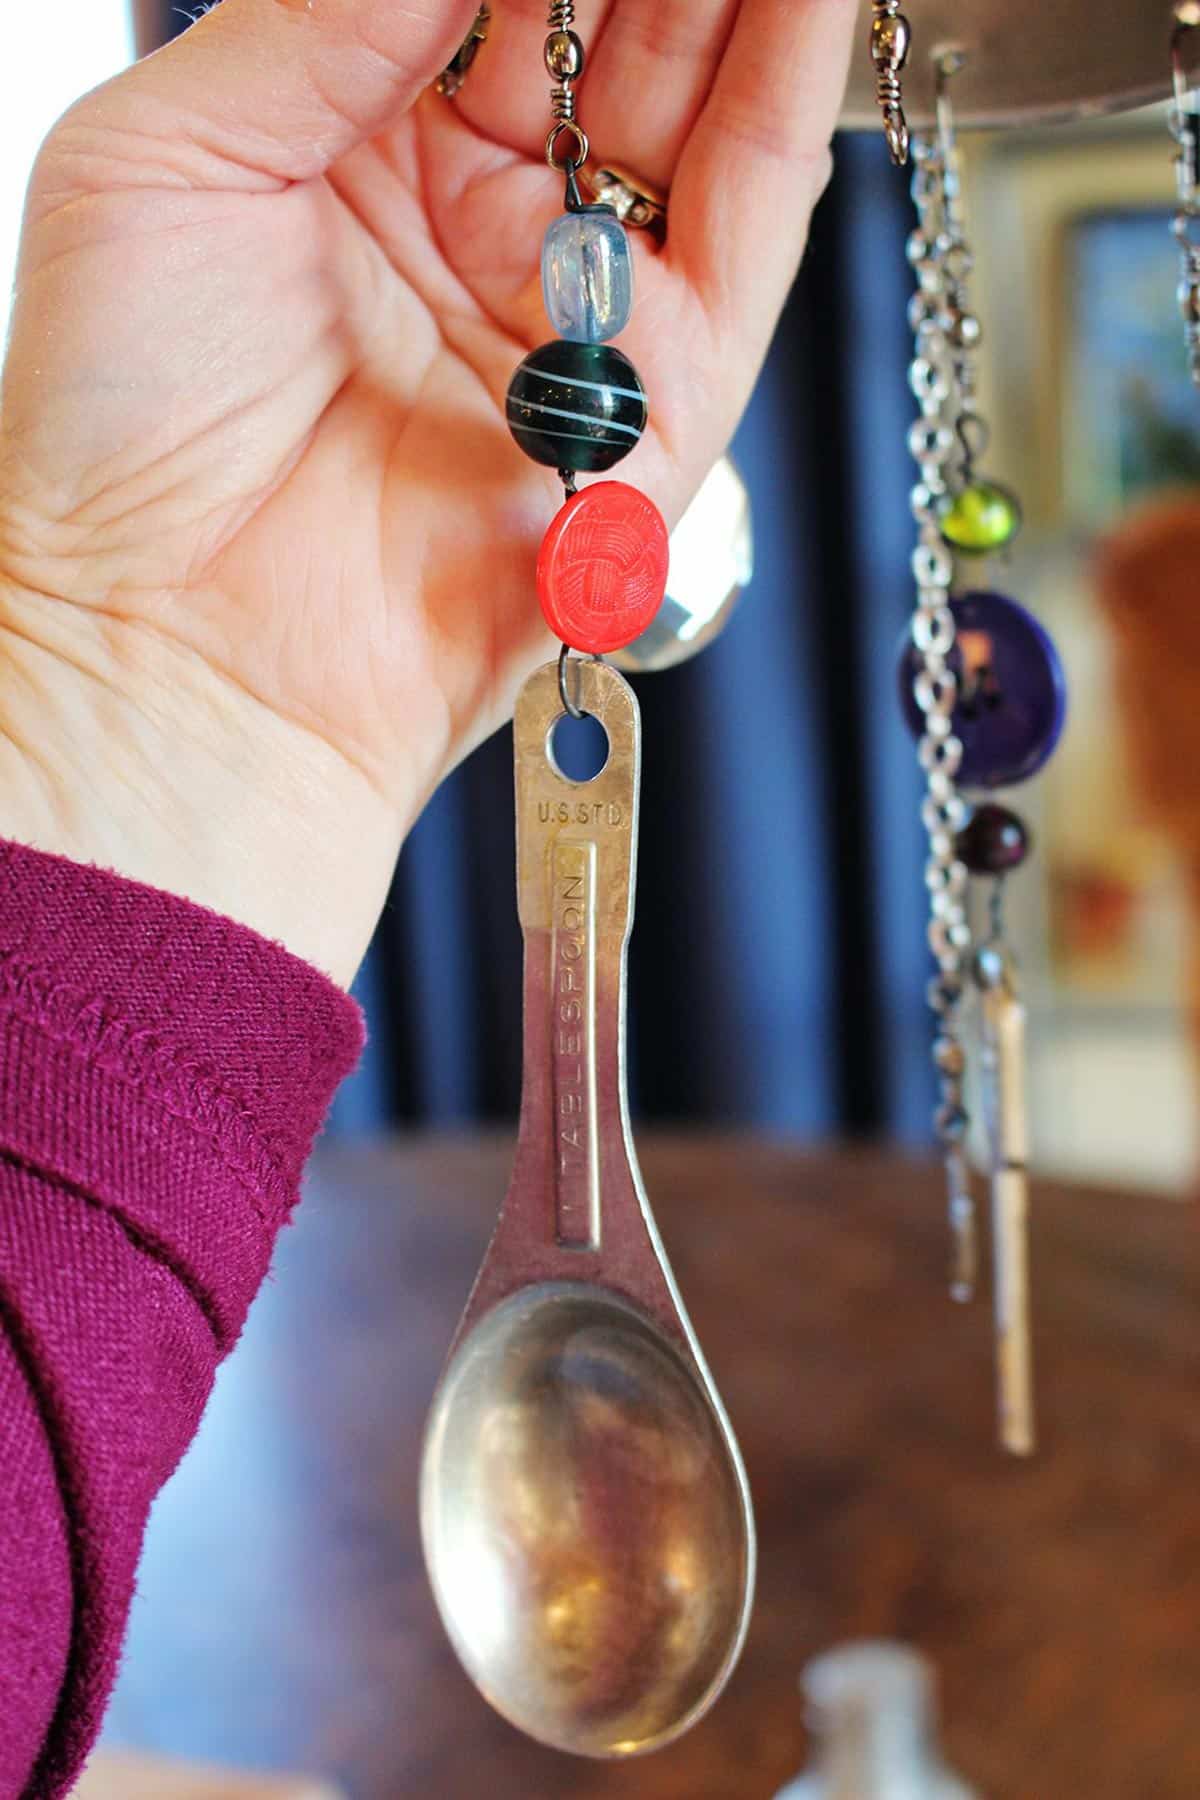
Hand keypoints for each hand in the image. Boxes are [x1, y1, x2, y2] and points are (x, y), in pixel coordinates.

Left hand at [0, 0, 854, 985]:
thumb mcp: (176, 155)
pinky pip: (749, 221)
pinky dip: (791, 92)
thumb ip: (326, 13)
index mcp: (351, 141)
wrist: (181, 647)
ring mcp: (575, 302)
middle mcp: (475, 214)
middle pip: (606, 20)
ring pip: (693, 97)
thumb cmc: (126, 430)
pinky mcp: (660, 399)